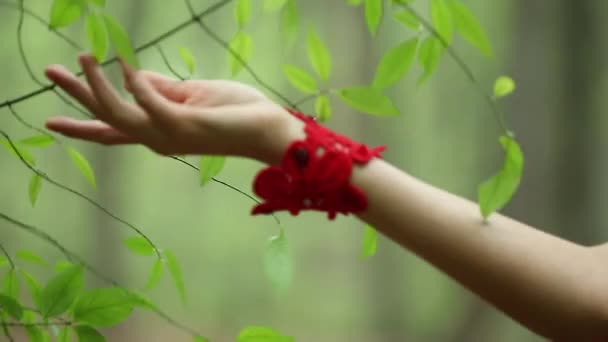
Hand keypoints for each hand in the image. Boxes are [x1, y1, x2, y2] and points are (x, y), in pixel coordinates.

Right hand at [45, 54, 303, 163]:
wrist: (268, 128)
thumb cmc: (235, 112)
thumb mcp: (192, 94)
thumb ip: (162, 88)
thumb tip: (132, 75)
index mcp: (159, 131)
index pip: (112, 129)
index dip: (82, 123)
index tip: (51, 119)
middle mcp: (157, 138)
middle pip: (105, 120)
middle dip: (76, 95)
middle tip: (49, 71)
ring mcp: (169, 134)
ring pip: (118, 113)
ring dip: (96, 85)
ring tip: (83, 56)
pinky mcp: (184, 124)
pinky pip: (150, 102)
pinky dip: (134, 83)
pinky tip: (123, 63)